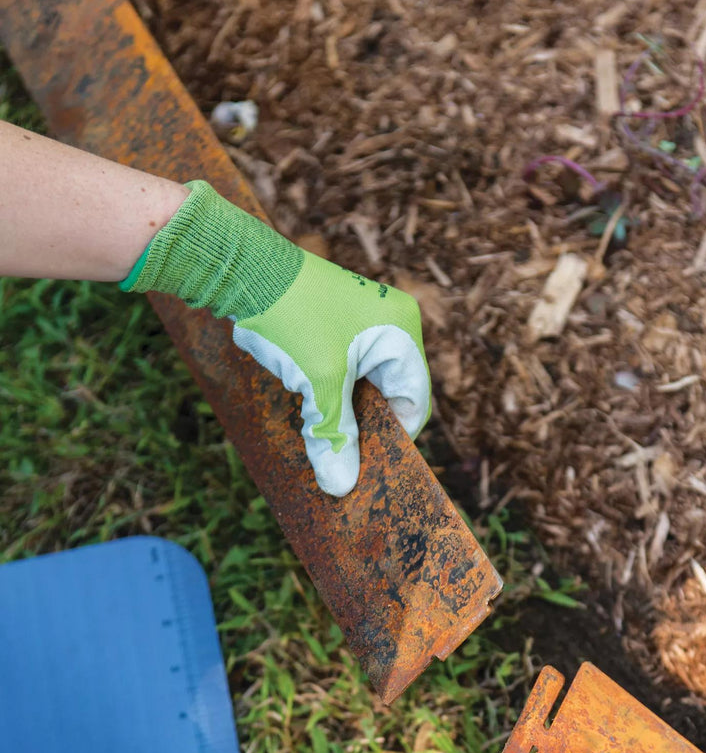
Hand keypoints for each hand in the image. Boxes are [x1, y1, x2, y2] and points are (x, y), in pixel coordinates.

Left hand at [122, 180, 429, 495]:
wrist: (243, 267)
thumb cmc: (291, 316)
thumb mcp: (318, 383)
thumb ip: (335, 435)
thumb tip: (342, 485)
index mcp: (402, 330)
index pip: (415, 400)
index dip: (396, 436)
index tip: (370, 463)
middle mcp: (391, 322)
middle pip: (390, 393)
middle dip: (365, 422)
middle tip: (341, 451)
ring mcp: (364, 320)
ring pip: (364, 384)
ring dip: (343, 407)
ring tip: (320, 423)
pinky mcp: (337, 323)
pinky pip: (345, 369)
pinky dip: (329, 389)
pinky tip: (308, 398)